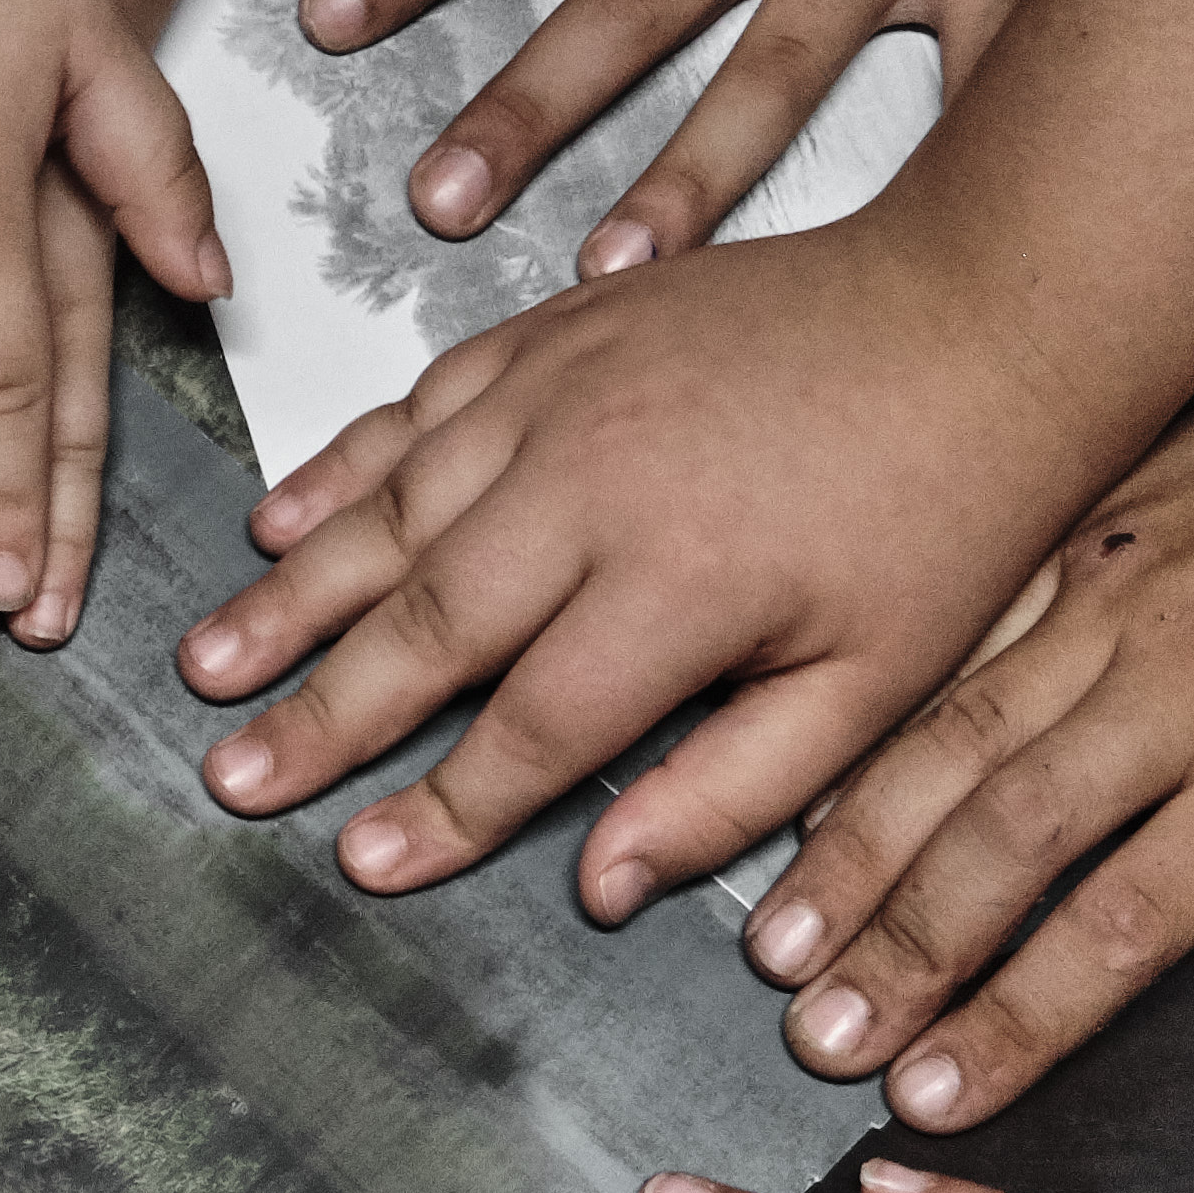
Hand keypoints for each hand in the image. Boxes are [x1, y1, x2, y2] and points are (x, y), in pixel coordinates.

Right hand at [183, 220, 1091, 920]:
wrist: (987, 305)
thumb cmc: (951, 506)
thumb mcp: (875, 683)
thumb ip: (735, 790)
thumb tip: (608, 887)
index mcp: (677, 589)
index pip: (527, 729)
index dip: (439, 807)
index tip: (359, 864)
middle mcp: (593, 487)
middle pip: (423, 625)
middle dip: (315, 713)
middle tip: (224, 778)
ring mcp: (563, 395)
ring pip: (390, 512)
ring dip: (291, 597)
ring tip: (206, 665)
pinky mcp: (559, 330)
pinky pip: (416, 408)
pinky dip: (340, 468)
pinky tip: (280, 523)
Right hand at [738, 279, 1193, 1137]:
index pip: (1126, 921)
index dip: (1019, 1020)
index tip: (932, 1095)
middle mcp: (1186, 678)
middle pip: (1010, 837)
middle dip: (902, 951)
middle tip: (815, 1042)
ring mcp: (1122, 595)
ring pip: (955, 738)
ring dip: (859, 849)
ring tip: (781, 942)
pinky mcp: (1090, 532)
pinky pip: (961, 645)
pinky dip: (880, 727)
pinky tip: (809, 795)